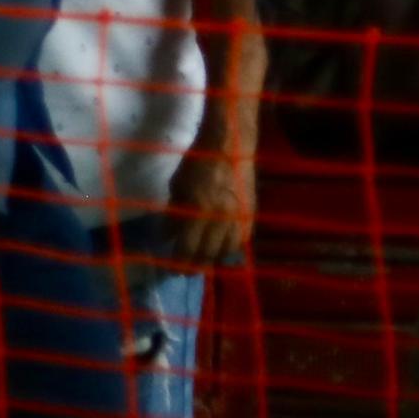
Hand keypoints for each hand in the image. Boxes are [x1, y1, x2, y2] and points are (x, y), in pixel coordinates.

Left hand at [169, 133, 257, 267]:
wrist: (231, 146)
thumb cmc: (198, 163)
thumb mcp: (177, 186)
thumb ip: (173, 214)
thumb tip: (168, 237)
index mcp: (199, 210)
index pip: (188, 247)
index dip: (179, 262)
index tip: (171, 269)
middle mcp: (221, 218)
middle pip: (208, 254)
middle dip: (195, 266)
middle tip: (184, 271)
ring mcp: (239, 217)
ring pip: (226, 251)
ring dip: (213, 260)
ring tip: (201, 262)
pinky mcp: (250, 214)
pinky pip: (241, 241)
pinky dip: (229, 249)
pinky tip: (220, 250)